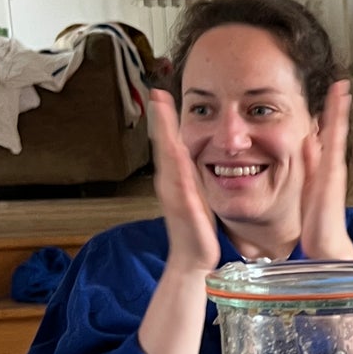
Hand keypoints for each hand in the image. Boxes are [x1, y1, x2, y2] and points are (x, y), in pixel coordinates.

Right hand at [149, 89, 218, 275]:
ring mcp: (176, 195)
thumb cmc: (196, 228)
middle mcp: (170, 183)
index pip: (169, 142)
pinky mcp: (186, 209)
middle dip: (161, 120)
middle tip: (157, 95)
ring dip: (166, 138)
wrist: (193, 258)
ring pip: (170, 161)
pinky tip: (178, 156)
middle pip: (164, 146)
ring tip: (163, 116)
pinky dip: (179, 170)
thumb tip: (192, 155)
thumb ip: (191, 173)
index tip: (159, 95)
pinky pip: (182, 187)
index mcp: (175, 178)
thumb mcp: (195, 193)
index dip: (165, 119)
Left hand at [300, 79, 352, 261]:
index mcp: (325, 168)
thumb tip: (308, 142)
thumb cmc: (318, 221)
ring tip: (341, 88)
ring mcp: (334, 167)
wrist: (326, 242)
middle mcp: (332, 165)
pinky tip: (337, 110)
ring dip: (339, 109)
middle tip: (341, 84)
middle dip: (337, 107)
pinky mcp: (332, 171)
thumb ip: (310, 164)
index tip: (331, 98)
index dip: (329, 117)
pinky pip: (334, 142)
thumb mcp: (308, 187)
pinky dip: (337, 124)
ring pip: (337, 131)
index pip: (327, 136)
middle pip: (336, 129)